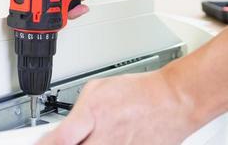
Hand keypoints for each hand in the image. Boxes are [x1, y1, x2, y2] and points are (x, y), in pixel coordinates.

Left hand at [37, 71, 195, 144]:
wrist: (171, 101)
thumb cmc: (139, 91)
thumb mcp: (98, 88)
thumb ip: (77, 111)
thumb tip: (65, 127)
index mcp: (92, 117)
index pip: (57, 141)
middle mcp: (104, 140)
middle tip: (67, 140)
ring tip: (93, 136)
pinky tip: (106, 140)